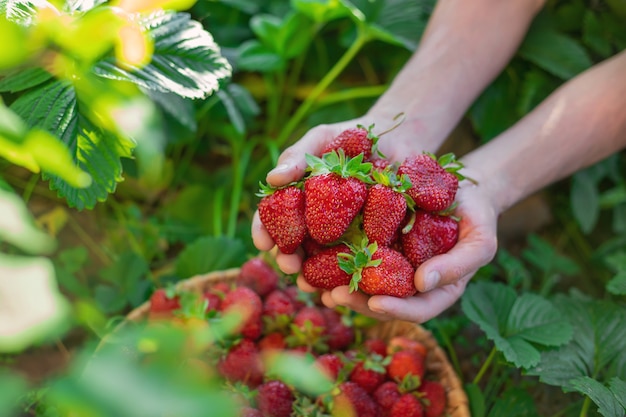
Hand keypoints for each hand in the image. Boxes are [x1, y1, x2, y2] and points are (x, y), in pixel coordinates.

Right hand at [251, 113, 437, 271]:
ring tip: (312, 286)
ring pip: (324, 265)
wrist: (398, 140)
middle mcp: (316, 225)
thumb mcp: (321, 140)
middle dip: (288, 261)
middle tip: (288, 266)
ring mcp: (344, 237)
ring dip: (316, 278)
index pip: (273, 221)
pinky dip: (354, 278)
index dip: (264, 232)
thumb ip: (296, 157)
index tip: (262, 243)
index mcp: (298, 203)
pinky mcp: (374, 244)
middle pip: (296, 249)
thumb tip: (271, 179)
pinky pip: (362, 264)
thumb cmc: (351, 138)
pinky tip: (350, 286)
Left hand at [299, 173, 498, 322]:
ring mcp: (387, 264)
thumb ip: (458, 264)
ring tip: (312, 282)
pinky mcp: (370, 242)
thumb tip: (422, 284)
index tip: (375, 303)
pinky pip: (348, 254)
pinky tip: (310, 253)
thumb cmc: (476, 213)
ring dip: (334, 286)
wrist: (459, 185)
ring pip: (358, 283)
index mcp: (433, 290)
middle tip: (333, 295)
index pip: (416, 309)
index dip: (395, 310)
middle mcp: (407, 283)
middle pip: (379, 302)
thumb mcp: (480, 238)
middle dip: (356, 302)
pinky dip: (328, 257)